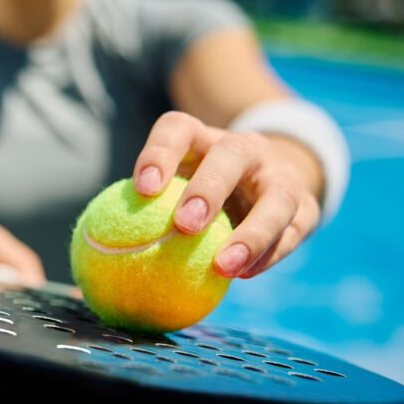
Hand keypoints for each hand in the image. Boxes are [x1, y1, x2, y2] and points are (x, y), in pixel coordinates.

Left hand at [132, 111, 323, 278]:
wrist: (268, 182)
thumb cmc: (199, 191)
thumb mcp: (173, 188)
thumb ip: (143, 213)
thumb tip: (98, 253)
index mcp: (202, 138)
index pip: (178, 129)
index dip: (159, 154)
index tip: (141, 188)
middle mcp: (244, 149)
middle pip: (231, 155)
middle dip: (209, 187)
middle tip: (185, 224)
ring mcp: (280, 176)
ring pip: (277, 196)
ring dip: (252, 233)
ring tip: (223, 265)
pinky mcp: (305, 207)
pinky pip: (293, 230)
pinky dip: (269, 253)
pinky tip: (243, 274)